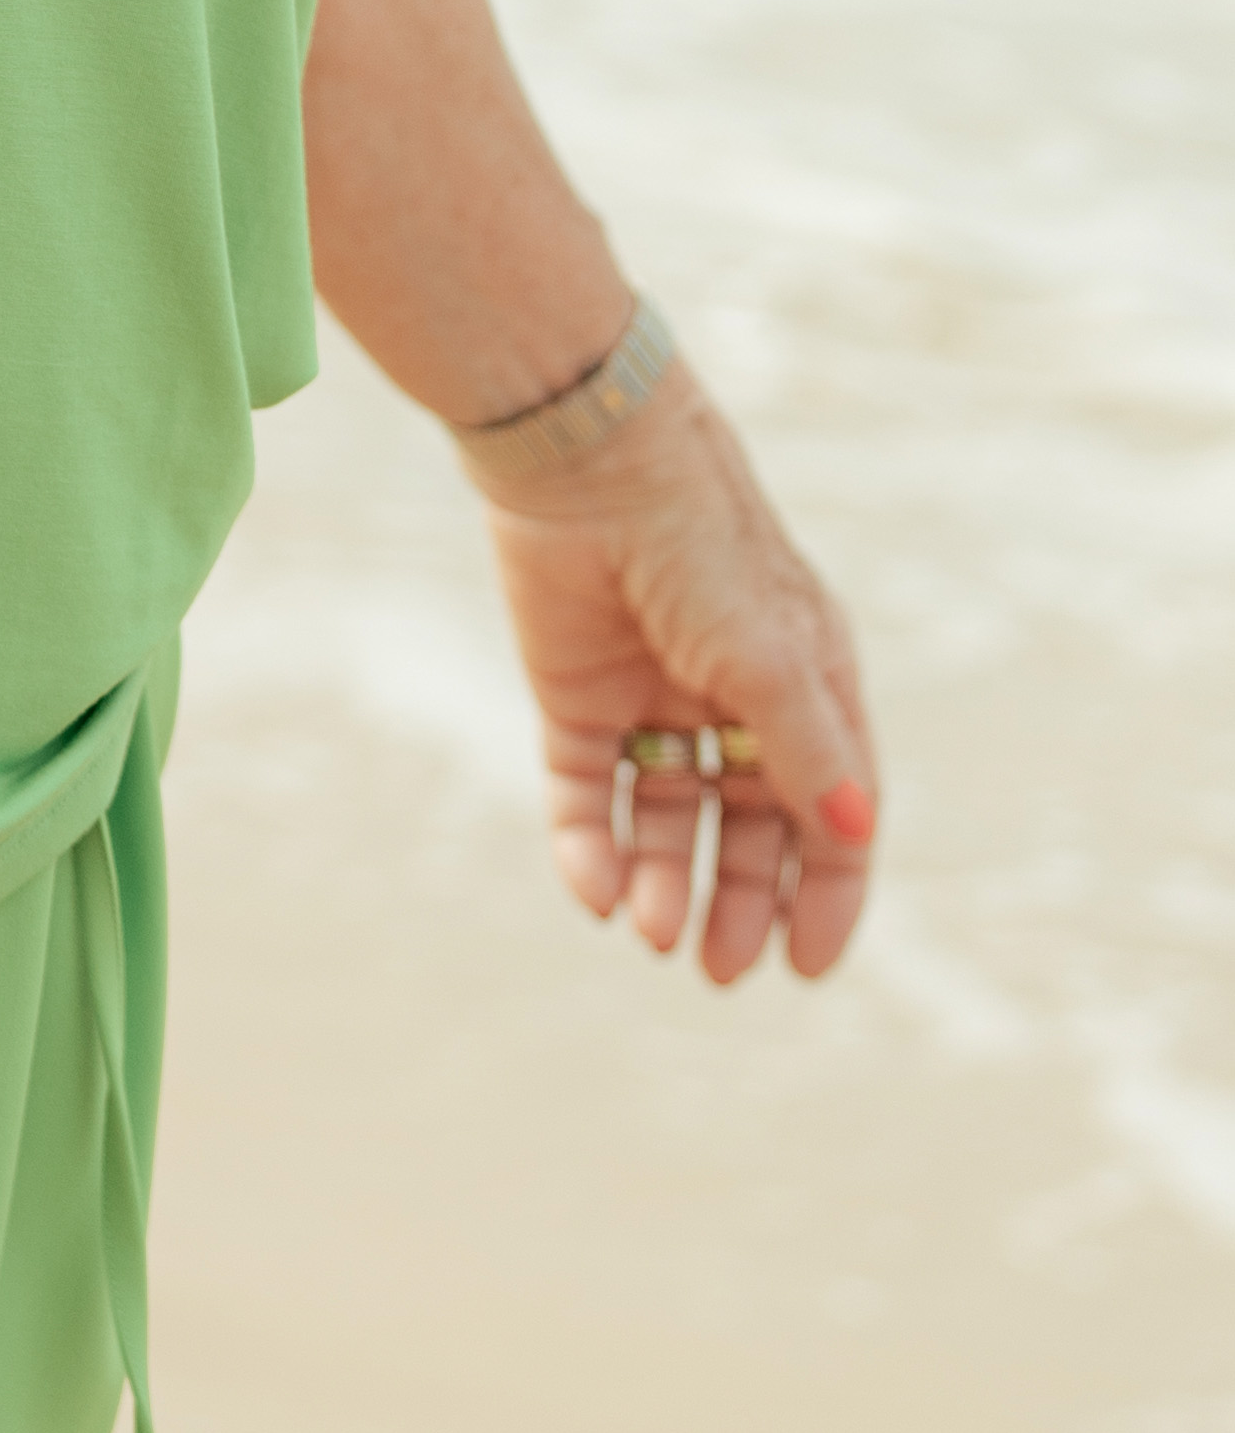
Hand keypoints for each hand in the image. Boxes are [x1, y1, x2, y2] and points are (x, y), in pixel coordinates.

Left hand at [478, 366, 879, 985]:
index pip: (829, 812)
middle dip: (740, 903)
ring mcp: (655, 703)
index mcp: (806, 688)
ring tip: (654, 932)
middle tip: (722, 970)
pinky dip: (590, 848)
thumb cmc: (701, 543)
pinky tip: (594, 891)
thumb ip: (807, 745)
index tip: (810, 965)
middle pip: (746, 831)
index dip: (826, 892)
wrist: (588, 461)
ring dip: (664, 883)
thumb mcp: (770, 652)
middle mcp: (734, 703)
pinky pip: (588, 795)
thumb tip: (852, 836)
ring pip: (666, 823)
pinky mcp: (579, 700)